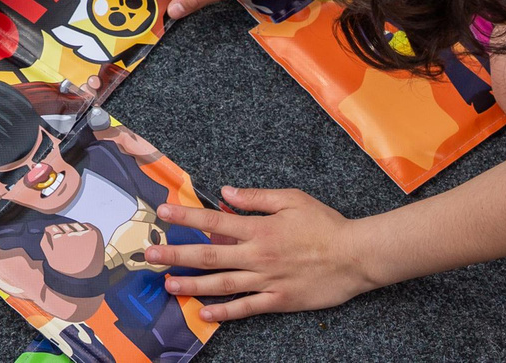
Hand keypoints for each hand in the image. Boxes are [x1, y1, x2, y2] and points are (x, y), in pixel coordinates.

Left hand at [151, 187, 377, 316]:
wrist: (355, 256)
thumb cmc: (325, 224)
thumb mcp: (291, 199)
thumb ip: (256, 197)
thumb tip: (225, 192)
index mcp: (259, 228)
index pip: (214, 222)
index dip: (186, 218)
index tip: (163, 214)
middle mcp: (257, 255)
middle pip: (209, 256)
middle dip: (176, 254)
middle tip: (150, 255)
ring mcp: (266, 280)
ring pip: (221, 285)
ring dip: (192, 285)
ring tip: (168, 285)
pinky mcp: (278, 300)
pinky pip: (246, 308)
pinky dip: (224, 312)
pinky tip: (205, 314)